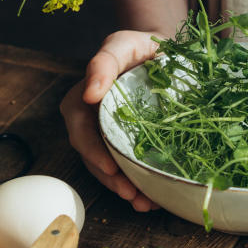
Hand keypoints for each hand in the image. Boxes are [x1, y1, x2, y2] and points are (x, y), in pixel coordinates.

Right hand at [60, 29, 164, 212]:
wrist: (166, 53)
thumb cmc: (140, 46)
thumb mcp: (122, 44)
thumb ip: (103, 63)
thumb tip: (89, 94)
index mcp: (82, 102)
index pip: (81, 133)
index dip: (94, 153)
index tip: (112, 170)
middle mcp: (92, 123)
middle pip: (94, 158)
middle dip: (112, 181)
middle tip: (132, 195)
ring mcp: (111, 136)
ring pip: (111, 170)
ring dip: (126, 189)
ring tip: (145, 203)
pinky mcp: (130, 145)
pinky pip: (129, 169)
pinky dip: (140, 186)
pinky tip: (153, 198)